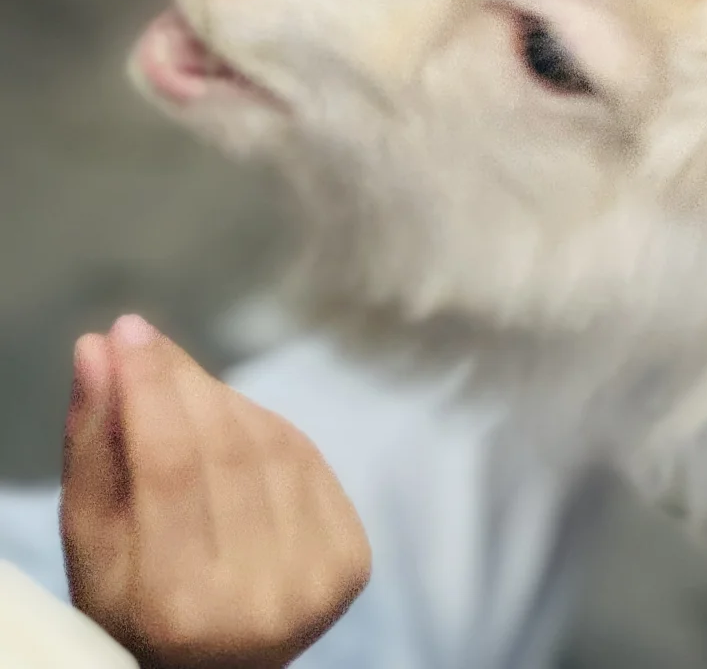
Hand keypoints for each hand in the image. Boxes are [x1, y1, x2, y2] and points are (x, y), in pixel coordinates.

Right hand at [60, 316, 370, 668]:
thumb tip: (97, 350)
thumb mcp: (92, 544)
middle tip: (146, 342)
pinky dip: (264, 425)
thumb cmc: (133, 605)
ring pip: (267, 441)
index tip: (125, 332)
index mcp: (181, 609)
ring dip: (219, 399)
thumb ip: (92, 449)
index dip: (148, 387)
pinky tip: (231, 423)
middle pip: (223, 446)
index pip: (170, 465)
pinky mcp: (353, 560)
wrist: (217, 662)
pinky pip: (305, 455)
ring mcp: (318, 580)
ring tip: (179, 391)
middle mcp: (261, 600)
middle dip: (180, 380)